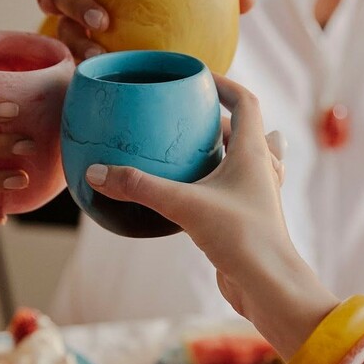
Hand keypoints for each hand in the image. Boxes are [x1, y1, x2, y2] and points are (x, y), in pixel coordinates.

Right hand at [36, 0, 254, 60]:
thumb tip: (247, 2)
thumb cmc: (161, 17)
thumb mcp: (181, 0)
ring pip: (53, 18)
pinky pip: (64, 51)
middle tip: (100, 11)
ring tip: (99, 44)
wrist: (142, 58)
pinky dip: (78, 57)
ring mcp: (67, 20)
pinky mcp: (68, 50)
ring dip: (74, 27)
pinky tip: (97, 68)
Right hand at [82, 75, 336, 357]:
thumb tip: (95, 173)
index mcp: (253, 152)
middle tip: (187, 117)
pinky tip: (192, 193)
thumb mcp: (183, 204)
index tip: (199, 78)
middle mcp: (260, 169)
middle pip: (244, 130)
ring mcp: (257, 196)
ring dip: (223, 150)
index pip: (245, 102)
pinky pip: (232, 191)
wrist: (268, 286)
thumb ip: (139, 186)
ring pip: (243, 161)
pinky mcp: (247, 221)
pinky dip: (215, 183)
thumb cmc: (240, 237)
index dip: (224, 84)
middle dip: (218, 119)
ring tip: (195, 148)